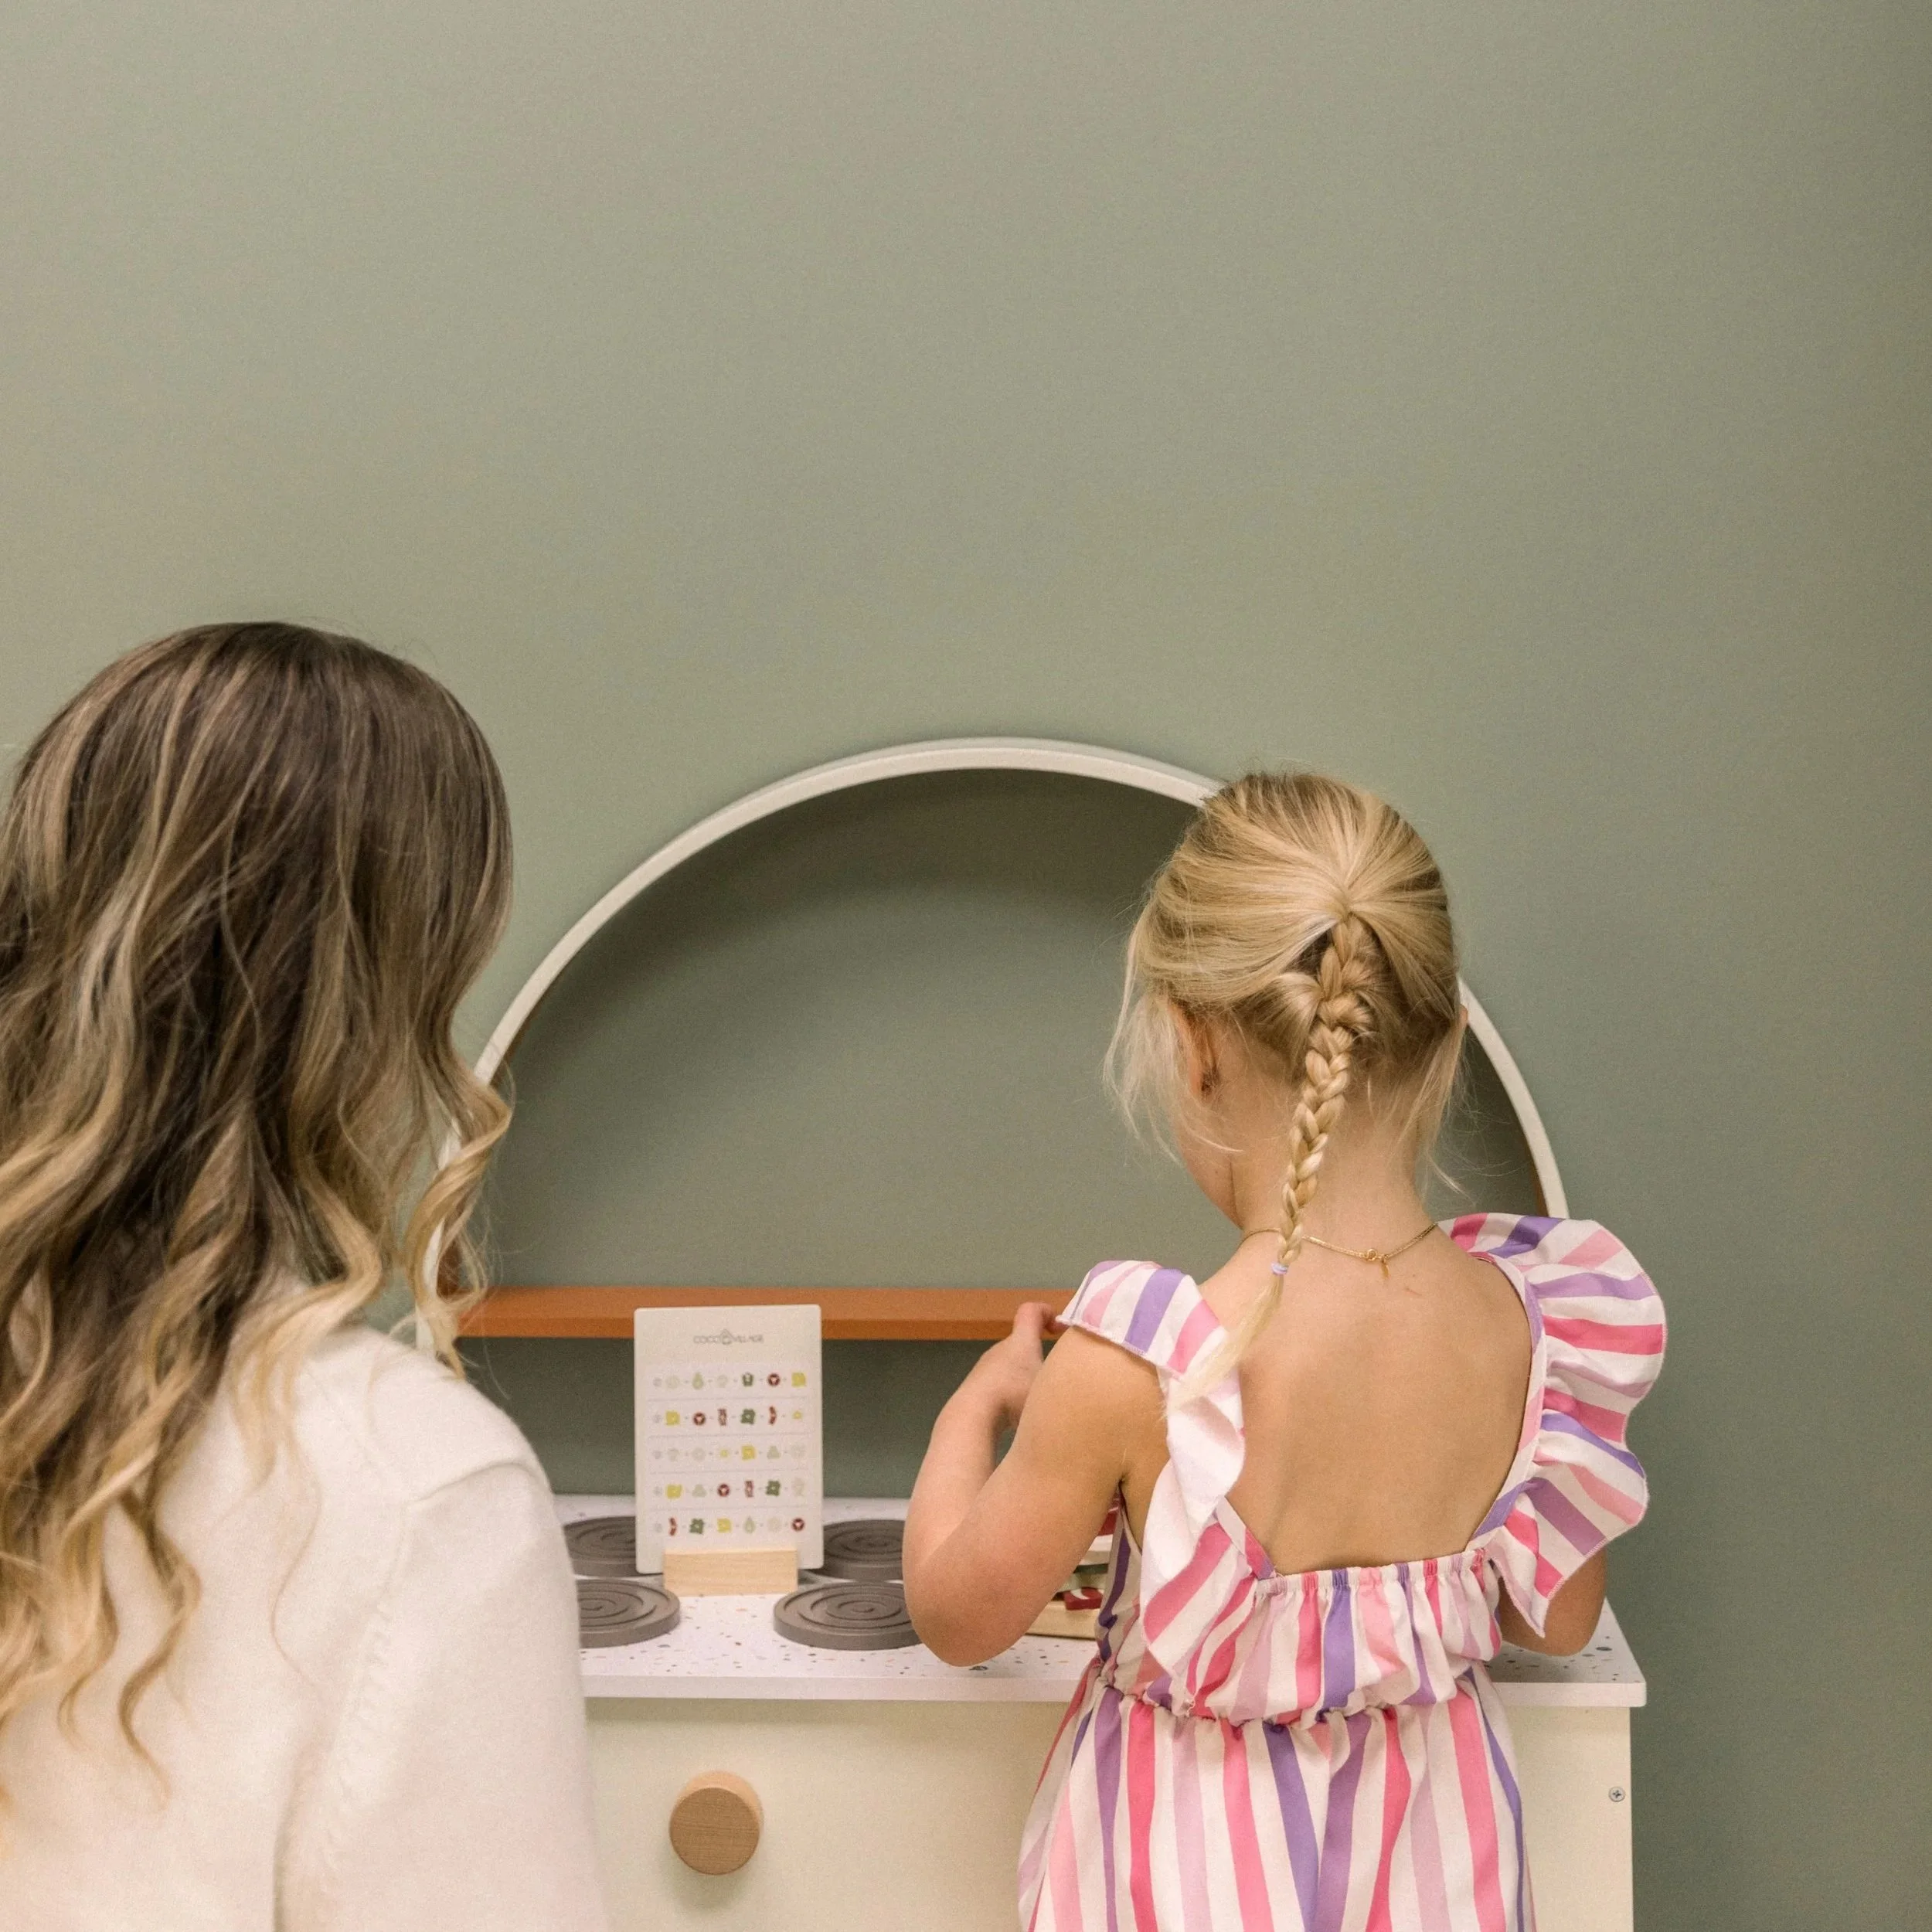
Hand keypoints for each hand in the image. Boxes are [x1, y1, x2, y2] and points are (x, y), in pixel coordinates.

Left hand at [953, 1302, 1057, 1435]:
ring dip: (1024, 1378)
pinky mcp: (975, 1387)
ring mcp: (985, 1368)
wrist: (973, 1416)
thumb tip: (1075, 1378)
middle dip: (1039, 1355)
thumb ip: (1067, 1380)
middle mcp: (1001, 1348)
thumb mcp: (1050, 1386)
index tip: (1060, 1330)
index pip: (1031, 1311)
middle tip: (1056, 1377)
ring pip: (1011, 1366)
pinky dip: (1010, 1395)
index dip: (1046, 1313)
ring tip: (1038, 1401)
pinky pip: (999, 1384)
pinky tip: (1018, 1415)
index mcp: (1021, 1341)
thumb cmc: (1016, 1394)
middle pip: (1022, 1342)